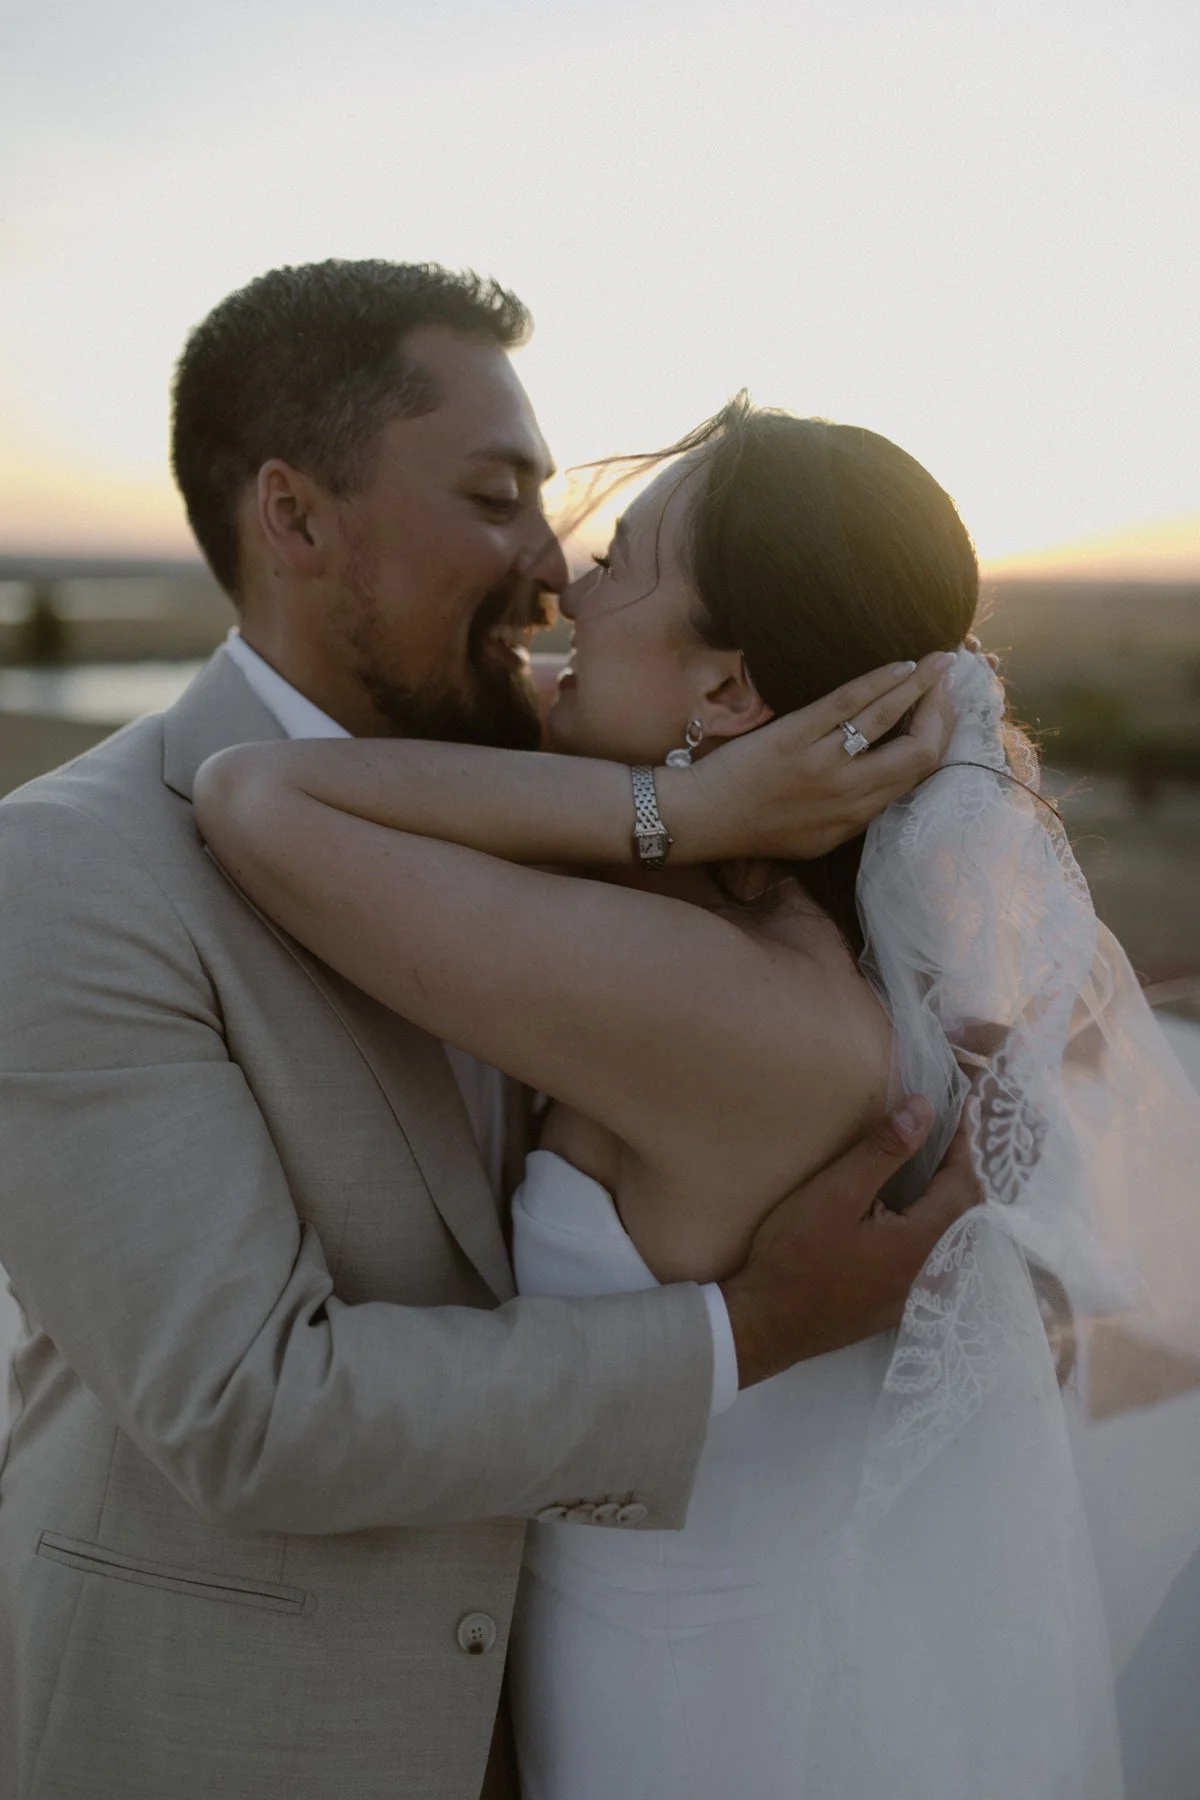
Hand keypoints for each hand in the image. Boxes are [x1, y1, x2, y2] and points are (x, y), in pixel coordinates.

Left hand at [690, 650, 957, 861]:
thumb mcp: (817, 837)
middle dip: (943, 712)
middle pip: (919, 751)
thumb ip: (855, 813)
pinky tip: (900, 665)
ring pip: (890, 718)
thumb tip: (886, 786)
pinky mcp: (795, 737)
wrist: (705, 817)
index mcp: (857, 819)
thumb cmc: (757, 825)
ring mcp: (823, 764)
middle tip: (948, 683)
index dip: (941, 741)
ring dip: (921, 685)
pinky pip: (849, 702)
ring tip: (938, 662)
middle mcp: (849, 794)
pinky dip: (880, 681)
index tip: (947, 715)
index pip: (918, 776)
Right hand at [720, 1096, 980, 1386]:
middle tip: (951, 1132)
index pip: (961, 1182)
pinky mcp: (901, 1303)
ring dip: (952, 1196)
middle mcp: (933, 1270)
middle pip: (967, 1210)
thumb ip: (884, 1151)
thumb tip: (925, 1109)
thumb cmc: (797, 1254)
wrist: (768, 1323)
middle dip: (962, 1167)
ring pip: (955, 1235)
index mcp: (923, 1240)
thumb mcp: (836, 1193)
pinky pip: (938, 1254)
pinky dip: (938, 1223)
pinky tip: (914, 1212)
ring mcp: (919, 1291)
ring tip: (937, 1164)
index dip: (964, 1142)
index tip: (962, 1107)